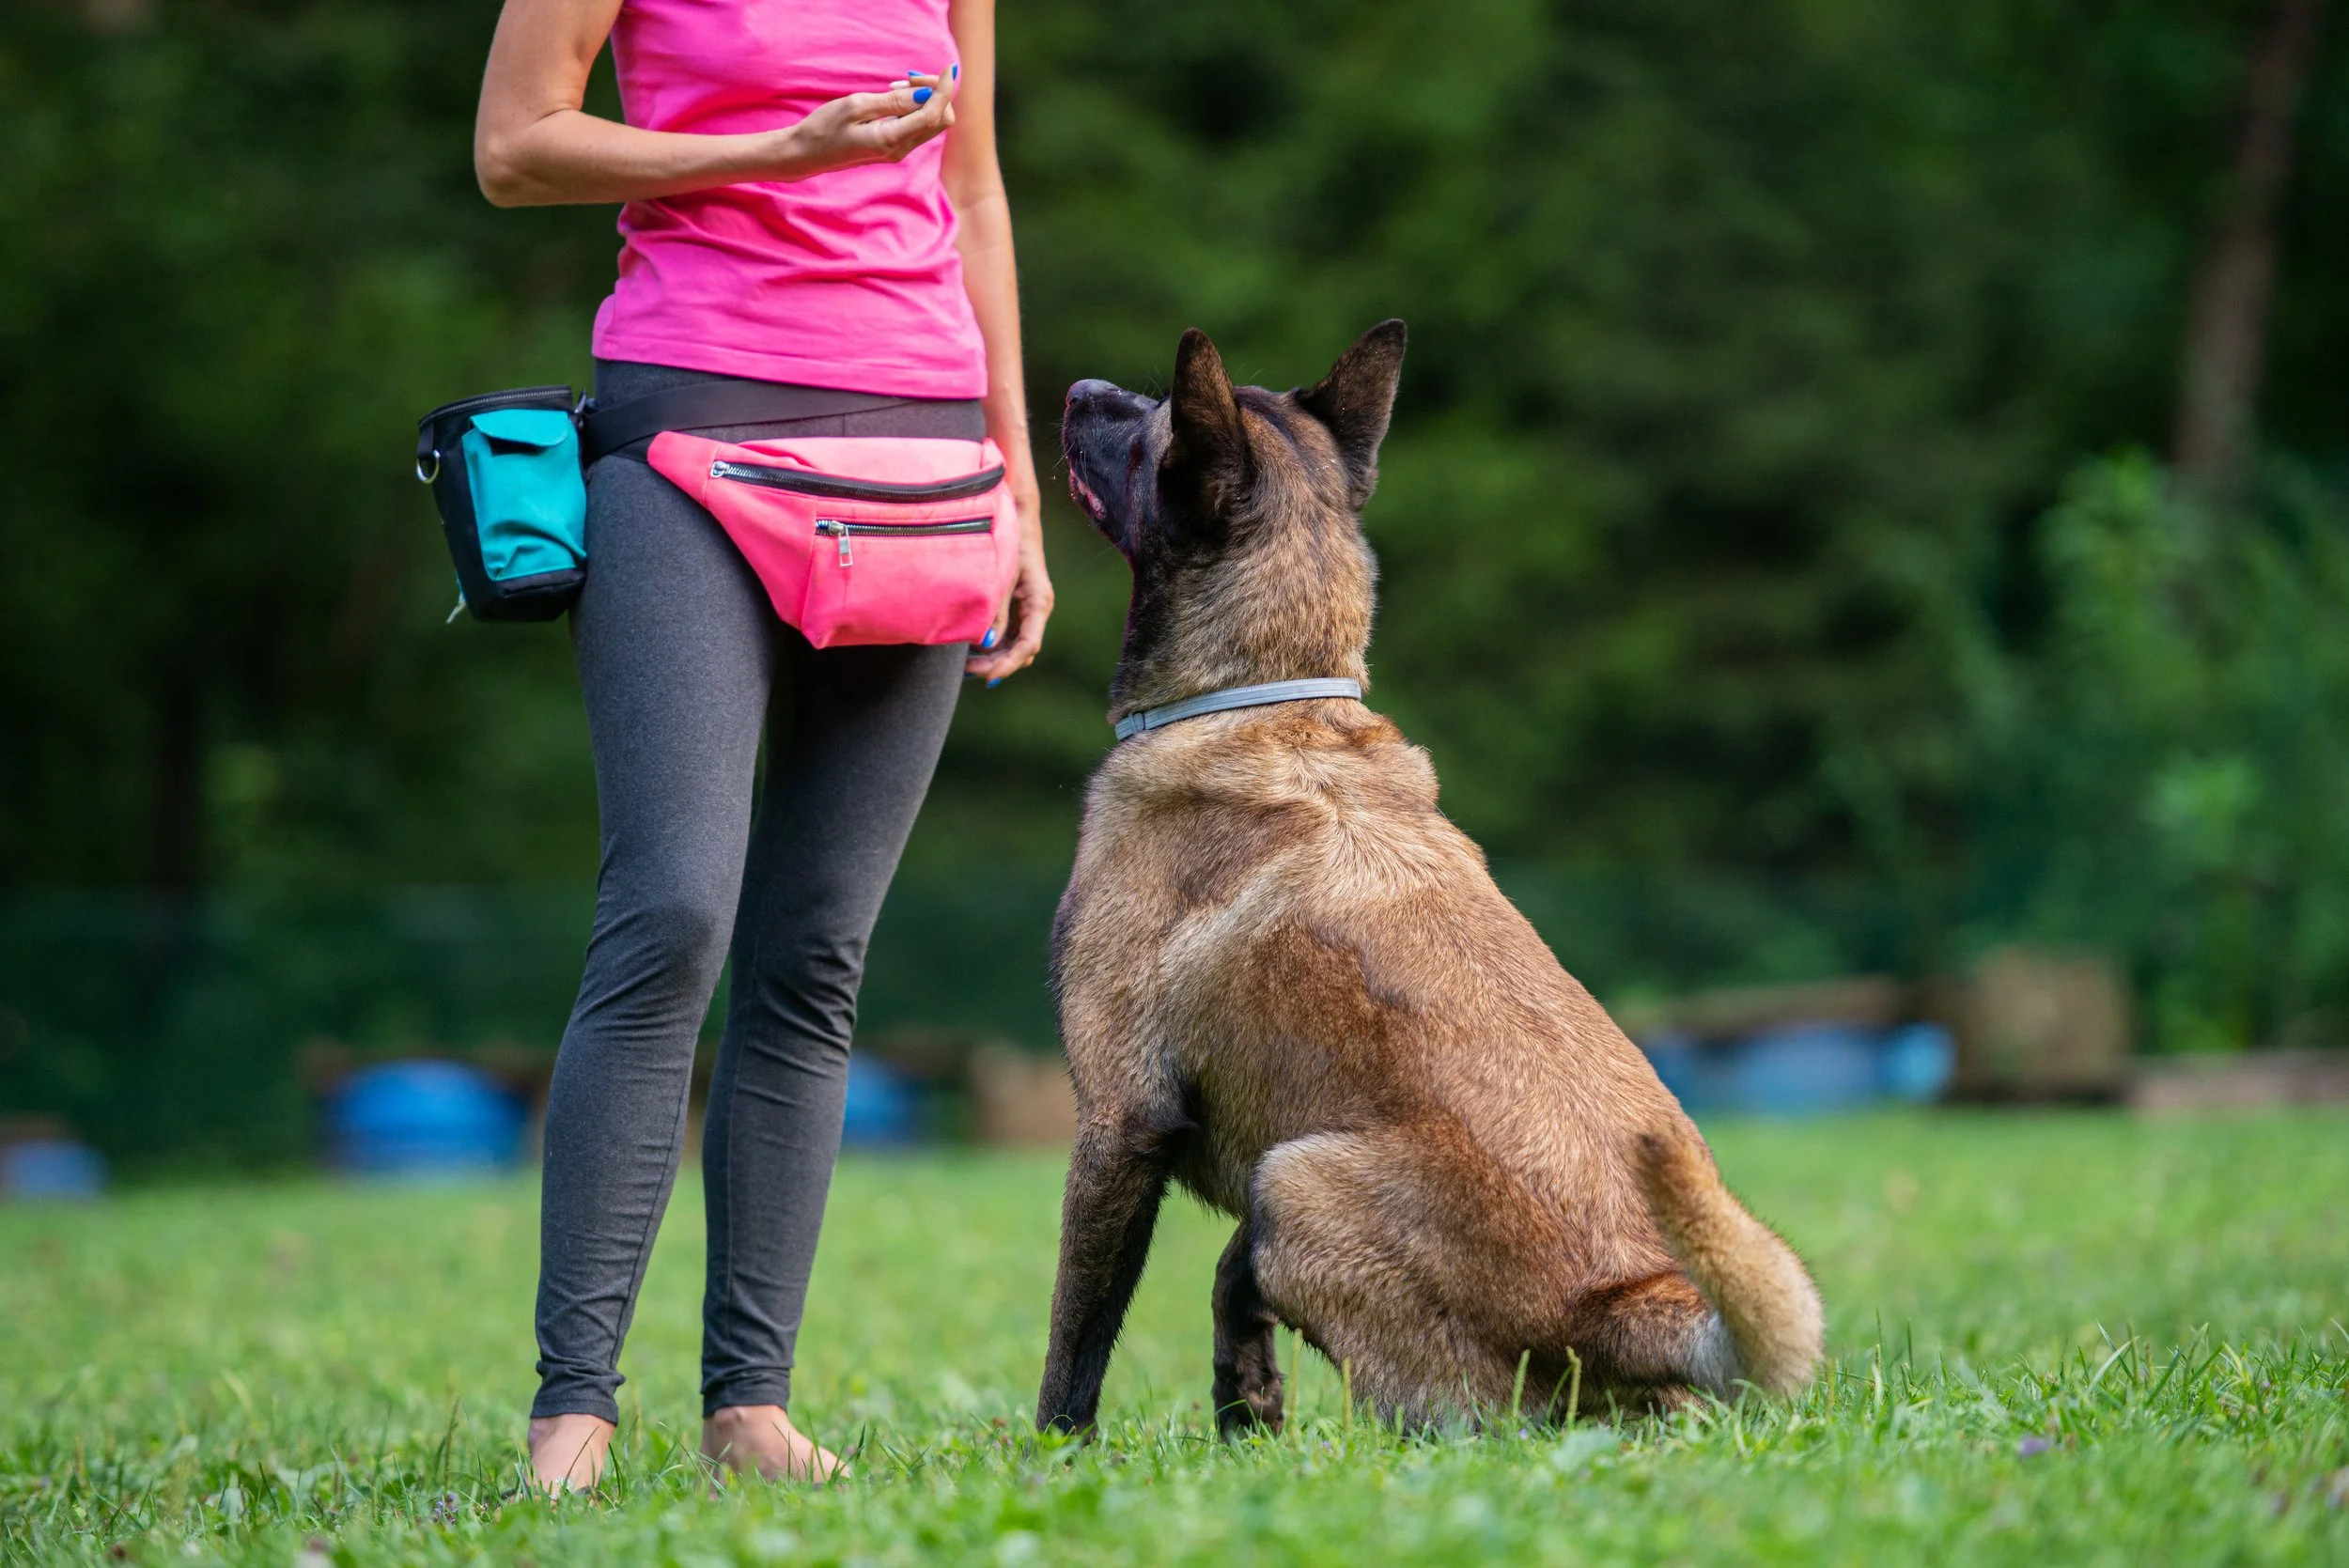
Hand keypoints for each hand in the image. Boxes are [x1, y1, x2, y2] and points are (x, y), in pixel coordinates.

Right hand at [767, 66, 957, 180]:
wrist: (807, 153)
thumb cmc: (825, 127)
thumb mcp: (856, 106)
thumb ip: (893, 101)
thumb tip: (925, 93)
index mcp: (892, 140)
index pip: (933, 114)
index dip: (944, 89)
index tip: (948, 68)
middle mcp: (901, 149)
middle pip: (940, 120)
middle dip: (934, 94)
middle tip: (907, 77)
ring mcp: (899, 151)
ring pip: (931, 122)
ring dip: (923, 99)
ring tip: (893, 85)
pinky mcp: (894, 147)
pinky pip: (917, 125)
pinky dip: (914, 107)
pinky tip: (893, 96)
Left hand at [967, 484, 1051, 683]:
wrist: (1016, 518)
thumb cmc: (1009, 542)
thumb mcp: (1001, 577)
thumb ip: (996, 611)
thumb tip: (987, 643)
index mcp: (1039, 602)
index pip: (1028, 644)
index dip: (1009, 663)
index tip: (988, 676)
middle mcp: (1037, 610)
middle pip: (1022, 650)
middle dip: (999, 664)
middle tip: (969, 671)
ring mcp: (1028, 609)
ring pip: (1015, 645)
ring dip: (995, 657)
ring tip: (967, 665)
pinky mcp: (1018, 606)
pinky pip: (1009, 634)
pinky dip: (994, 645)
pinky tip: (973, 649)